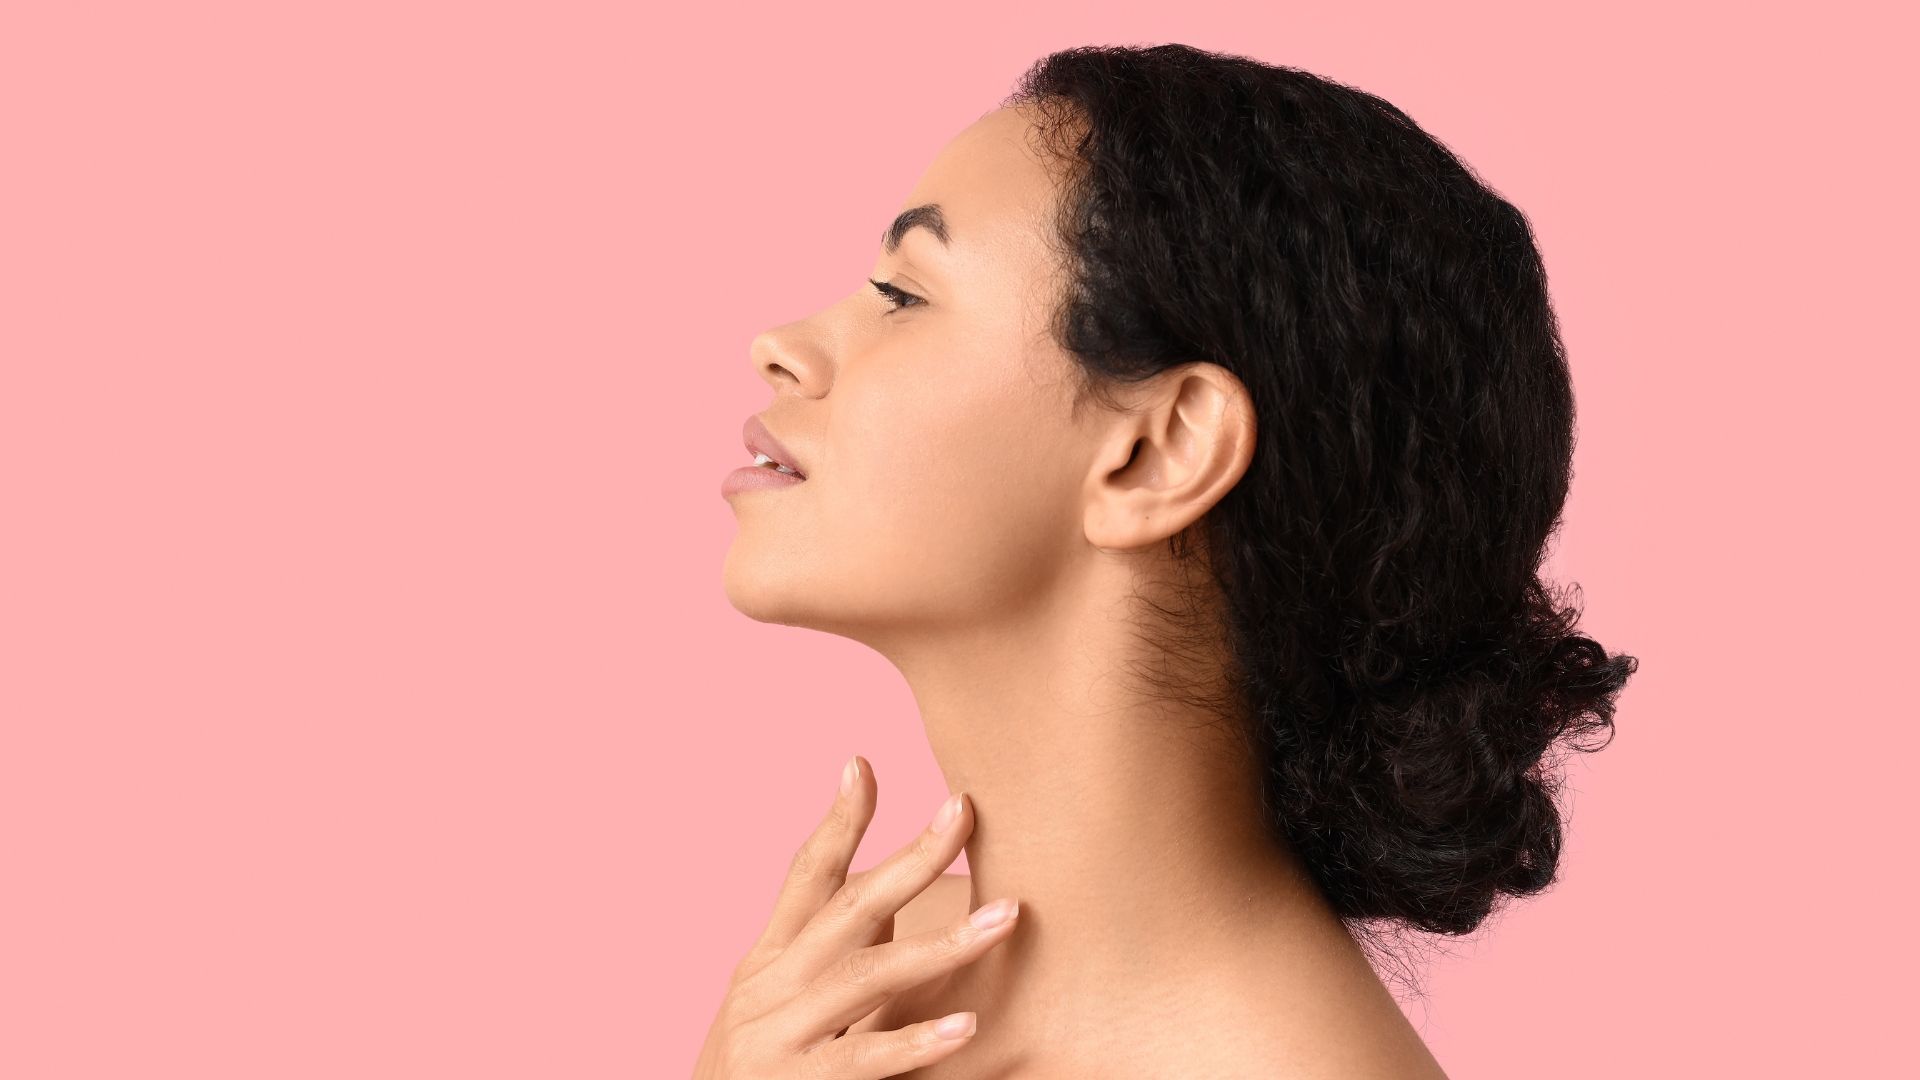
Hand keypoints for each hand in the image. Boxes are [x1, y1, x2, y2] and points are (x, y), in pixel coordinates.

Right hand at [691, 755, 1020, 1078]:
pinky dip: (913, 1041)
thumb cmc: (762, 1076)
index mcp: (767, 961)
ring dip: (943, 944)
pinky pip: (860, 1058)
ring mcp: (775, 1037)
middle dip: (911, 856)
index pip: (805, 876)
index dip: (837, 820)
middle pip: (848, 908)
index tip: (863, 762)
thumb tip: (891, 897)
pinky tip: (964, 1026)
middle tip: (963, 811)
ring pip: (866, 975)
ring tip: (1006, 918)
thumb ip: (834, 957)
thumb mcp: (784, 1007)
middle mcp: (767, 988)